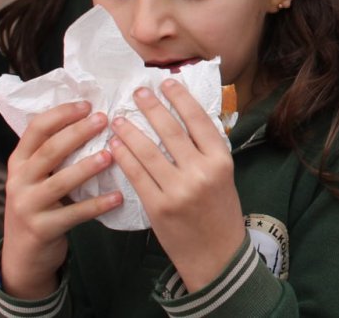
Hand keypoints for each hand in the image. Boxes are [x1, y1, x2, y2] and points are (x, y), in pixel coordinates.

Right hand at [1, 101, 120, 298]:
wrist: (23, 255)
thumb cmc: (40, 204)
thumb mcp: (38, 176)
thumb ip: (56, 153)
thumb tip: (94, 118)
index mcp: (20, 161)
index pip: (36, 129)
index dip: (61, 114)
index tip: (88, 105)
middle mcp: (19, 180)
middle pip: (49, 151)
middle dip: (77, 133)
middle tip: (104, 120)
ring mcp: (27, 205)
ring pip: (59, 182)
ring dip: (87, 168)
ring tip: (111, 156)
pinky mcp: (42, 229)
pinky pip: (73, 214)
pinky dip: (97, 205)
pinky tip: (118, 197)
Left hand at [109, 80, 243, 292]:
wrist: (217, 255)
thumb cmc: (220, 212)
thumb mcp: (223, 177)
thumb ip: (206, 152)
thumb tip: (184, 120)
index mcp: (221, 160)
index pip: (199, 120)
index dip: (181, 98)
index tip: (167, 82)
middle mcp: (202, 172)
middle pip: (172, 131)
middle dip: (152, 108)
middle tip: (137, 92)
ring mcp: (179, 190)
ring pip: (149, 152)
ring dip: (131, 131)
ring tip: (118, 118)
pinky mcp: (159, 207)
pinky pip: (137, 176)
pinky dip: (125, 158)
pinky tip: (115, 146)